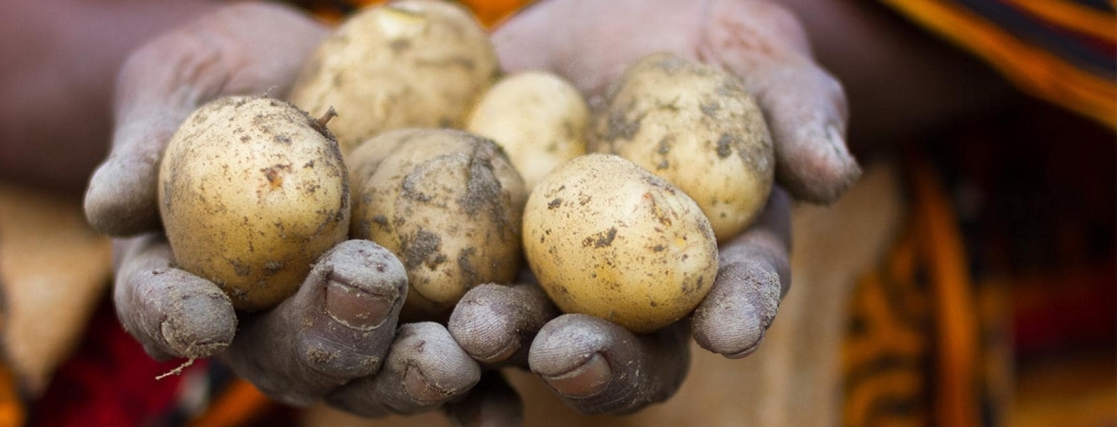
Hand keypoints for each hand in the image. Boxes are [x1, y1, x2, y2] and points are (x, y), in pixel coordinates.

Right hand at [94, 4, 480, 416]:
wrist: (315, 72)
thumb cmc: (227, 75)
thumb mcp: (181, 84)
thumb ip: (152, 142)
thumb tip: (111, 201)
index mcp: (187, 272)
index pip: (165, 302)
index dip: (178, 312)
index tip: (205, 313)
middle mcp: (267, 318)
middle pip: (286, 354)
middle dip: (327, 338)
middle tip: (366, 297)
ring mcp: (349, 321)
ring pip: (374, 368)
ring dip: (414, 371)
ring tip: (456, 357)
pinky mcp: (423, 310)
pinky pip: (451, 352)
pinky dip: (481, 381)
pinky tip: (508, 394)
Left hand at [443, 0, 846, 415]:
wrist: (608, 14)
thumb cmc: (705, 36)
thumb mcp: (757, 54)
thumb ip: (795, 109)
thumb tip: (833, 171)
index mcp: (715, 254)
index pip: (737, 292)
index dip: (738, 311)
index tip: (732, 328)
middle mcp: (634, 286)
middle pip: (629, 347)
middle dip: (604, 361)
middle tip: (571, 352)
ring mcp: (553, 272)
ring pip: (534, 329)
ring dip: (509, 341)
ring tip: (482, 328)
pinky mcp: (480, 245)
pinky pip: (456, 283)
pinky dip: (434, 308)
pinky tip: (410, 313)